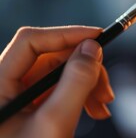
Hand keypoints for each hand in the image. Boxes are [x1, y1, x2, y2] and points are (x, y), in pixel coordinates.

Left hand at [0, 26, 114, 137]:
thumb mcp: (56, 121)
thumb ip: (75, 82)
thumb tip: (91, 48)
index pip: (30, 41)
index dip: (66, 34)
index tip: (97, 36)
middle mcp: (5, 88)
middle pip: (51, 58)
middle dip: (85, 69)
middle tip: (105, 85)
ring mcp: (20, 99)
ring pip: (60, 73)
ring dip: (88, 84)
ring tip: (103, 104)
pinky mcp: (33, 109)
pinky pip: (61, 89)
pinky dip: (83, 95)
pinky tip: (95, 109)